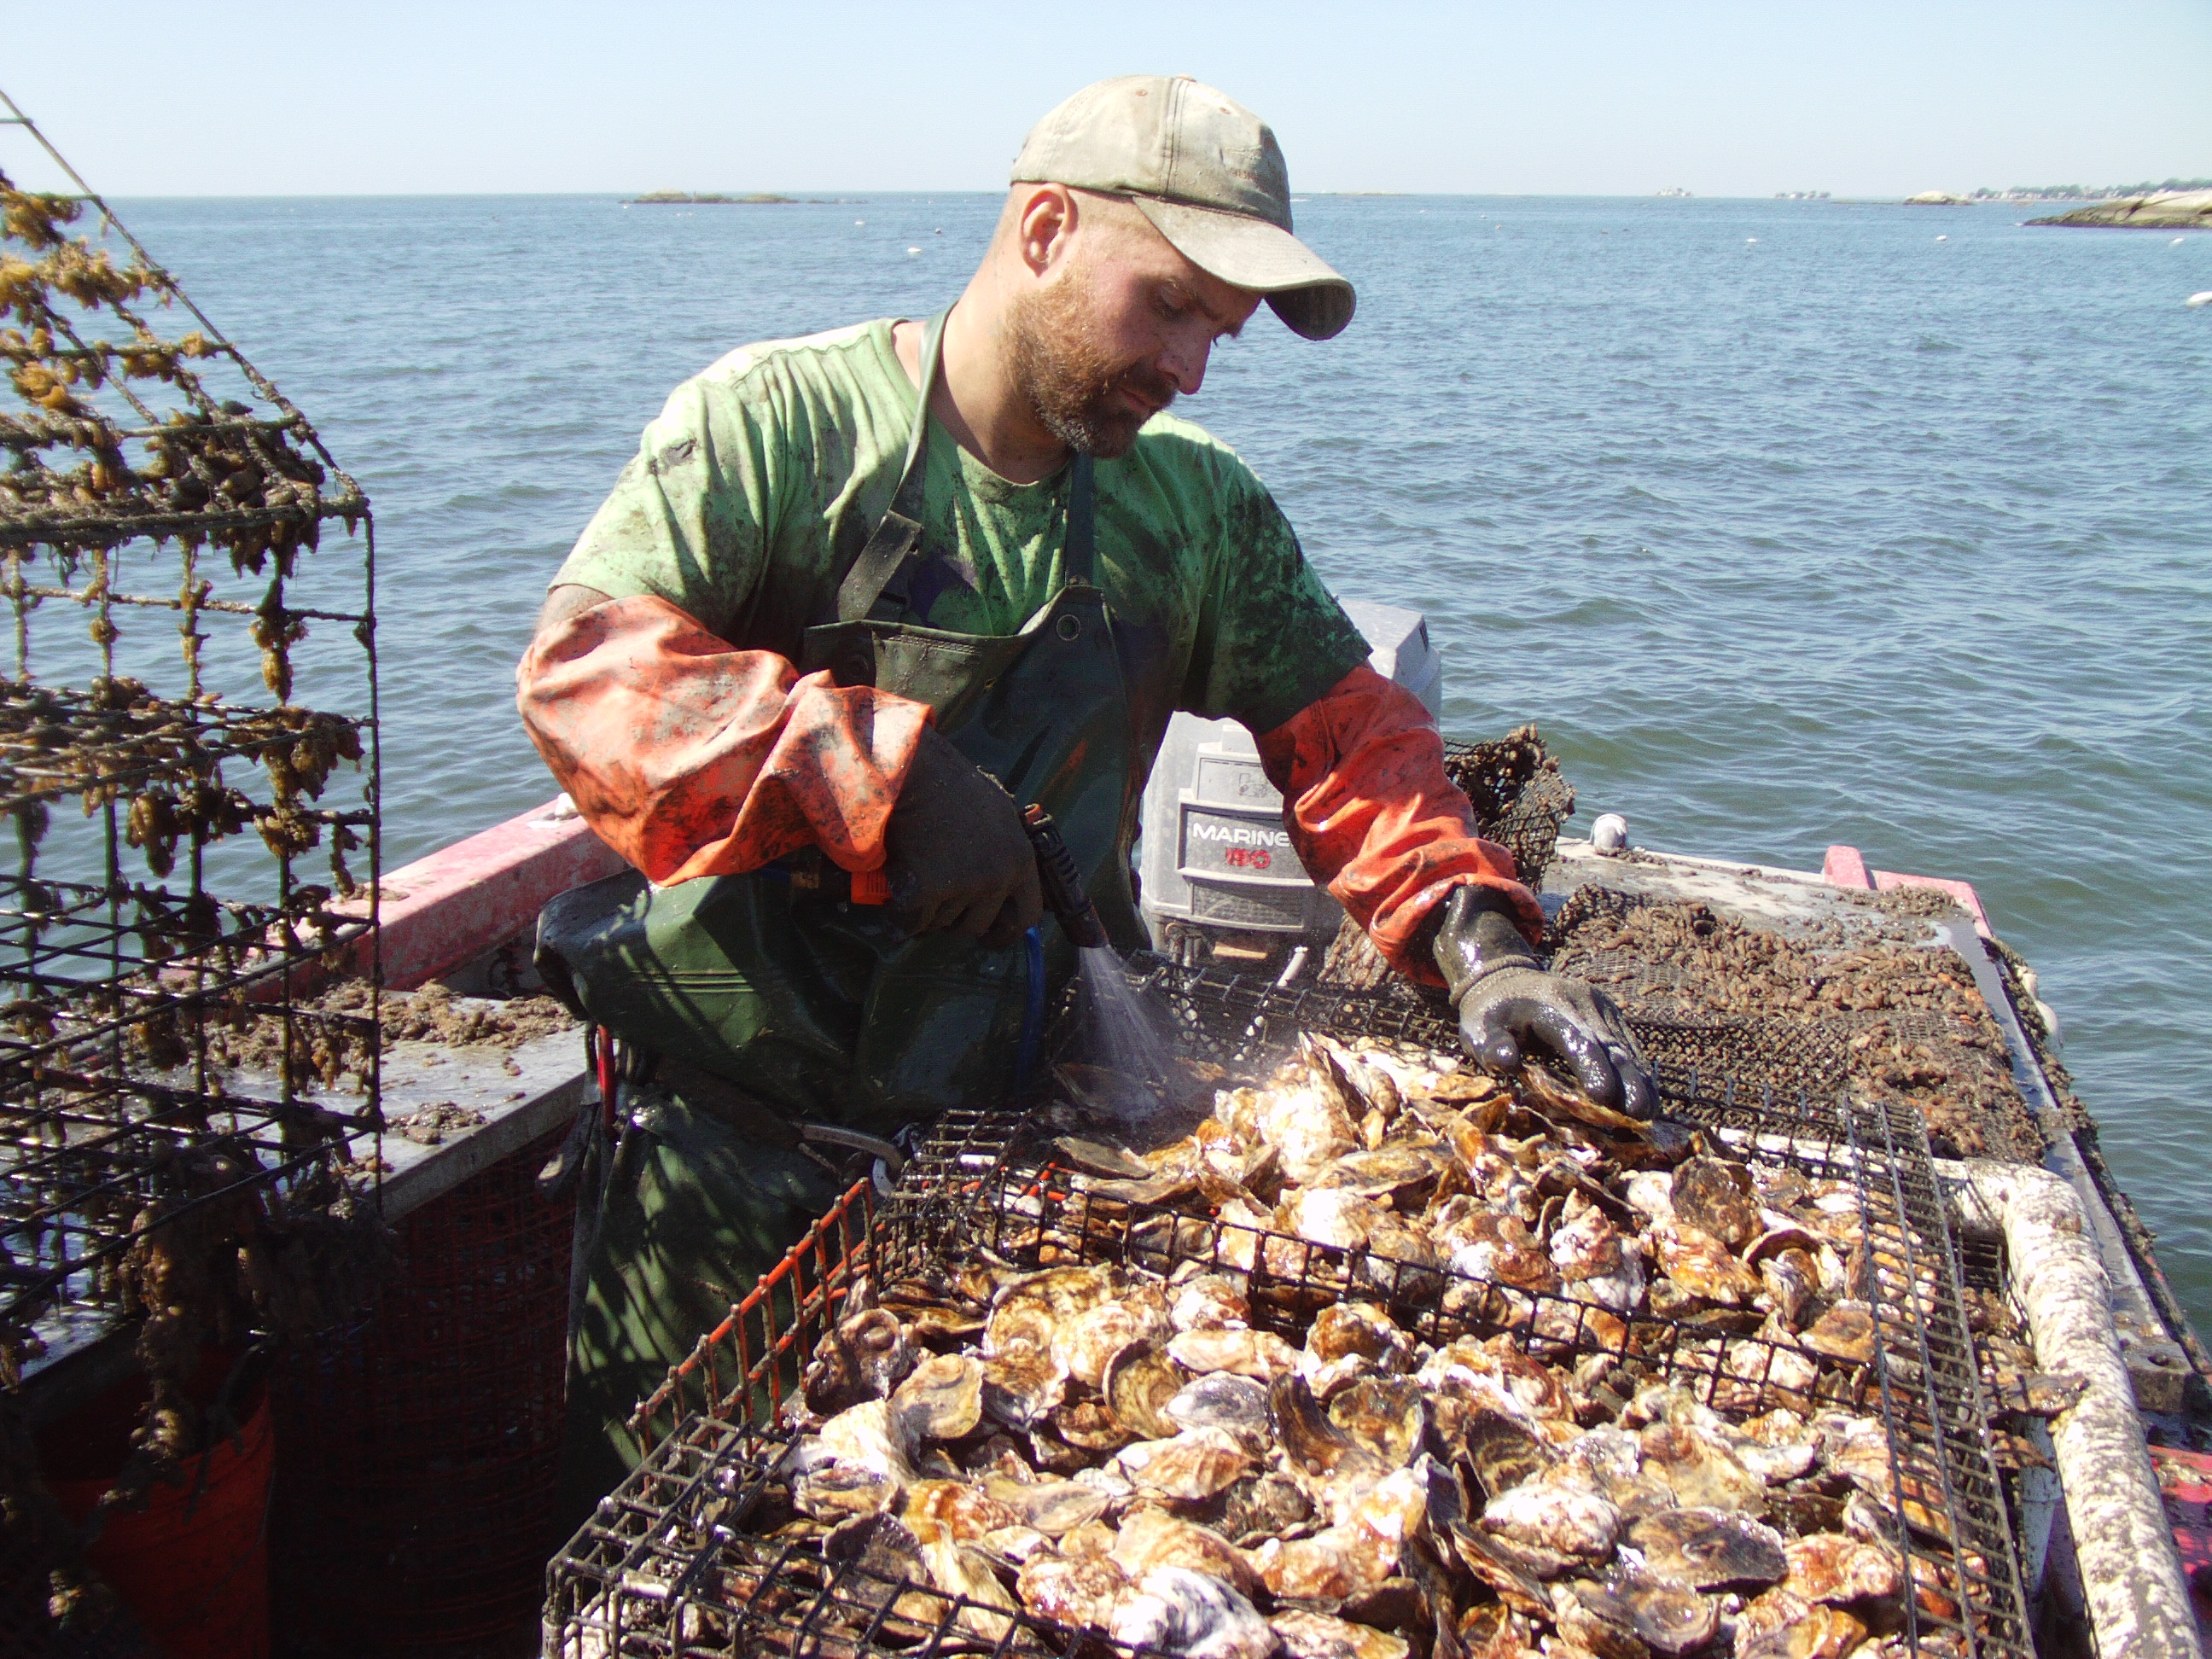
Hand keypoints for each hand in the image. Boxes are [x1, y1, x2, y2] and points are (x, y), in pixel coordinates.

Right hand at [883, 727, 1041, 947]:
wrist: (913, 773)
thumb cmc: (950, 786)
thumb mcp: (997, 812)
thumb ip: (1004, 849)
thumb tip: (1004, 881)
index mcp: (1020, 859)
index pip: (1028, 915)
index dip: (1007, 930)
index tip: (991, 936)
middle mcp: (997, 877)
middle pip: (978, 925)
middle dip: (957, 921)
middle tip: (938, 906)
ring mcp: (962, 887)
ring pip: (942, 923)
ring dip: (927, 913)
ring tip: (914, 885)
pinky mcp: (926, 892)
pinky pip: (911, 922)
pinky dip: (899, 917)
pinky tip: (893, 901)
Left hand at [1433, 885, 1656, 1120]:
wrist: (1507, 979)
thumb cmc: (1490, 1013)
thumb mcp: (1477, 1026)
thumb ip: (1489, 1044)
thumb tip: (1505, 1063)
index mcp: (1549, 1004)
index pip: (1576, 1039)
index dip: (1592, 1067)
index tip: (1605, 1097)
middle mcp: (1582, 1001)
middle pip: (1609, 1045)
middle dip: (1627, 1081)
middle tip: (1640, 1114)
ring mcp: (1599, 1005)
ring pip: (1624, 1046)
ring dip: (1639, 1080)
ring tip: (1650, 1112)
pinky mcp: (1609, 1013)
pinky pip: (1626, 1044)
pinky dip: (1637, 1070)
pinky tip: (1648, 1096)